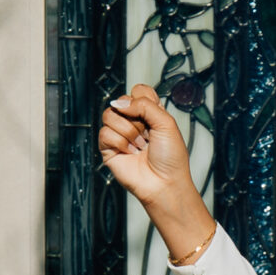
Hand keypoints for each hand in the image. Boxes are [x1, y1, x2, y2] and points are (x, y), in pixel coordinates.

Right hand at [97, 85, 212, 262]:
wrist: (165, 184)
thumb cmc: (171, 158)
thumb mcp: (167, 123)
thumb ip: (145, 104)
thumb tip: (119, 103)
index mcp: (149, 114)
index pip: (138, 90)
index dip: (143, 100)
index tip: (153, 117)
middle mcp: (133, 121)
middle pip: (122, 101)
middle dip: (137, 119)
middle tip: (148, 137)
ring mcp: (119, 134)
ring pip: (110, 114)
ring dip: (129, 132)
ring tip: (140, 147)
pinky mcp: (108, 148)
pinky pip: (105, 132)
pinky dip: (120, 143)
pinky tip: (131, 154)